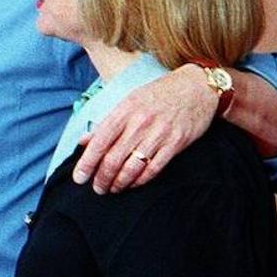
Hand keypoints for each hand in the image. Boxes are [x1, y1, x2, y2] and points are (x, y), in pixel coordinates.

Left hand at [72, 63, 214, 193]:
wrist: (197, 87)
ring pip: (132, 167)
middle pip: (113, 158)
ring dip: (119, 183)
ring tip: (112, 189)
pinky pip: (154, 168)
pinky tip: (132, 184)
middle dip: (101, 178)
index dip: (86, 162)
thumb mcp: (129, 101)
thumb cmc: (159, 94)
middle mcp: (139, 123)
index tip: (79, 177)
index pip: (99, 141)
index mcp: (124, 110)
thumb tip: (84, 141)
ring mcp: (159, 134)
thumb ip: (106, 122)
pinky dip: (140, 180)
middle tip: (97, 188)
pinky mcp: (176, 144)